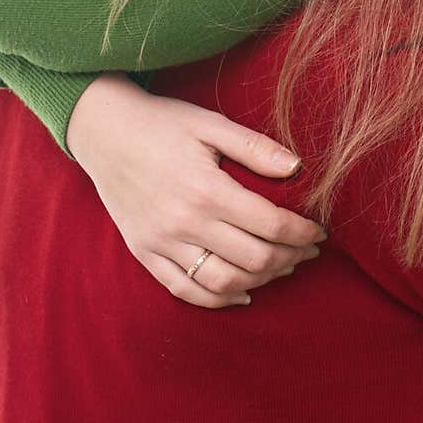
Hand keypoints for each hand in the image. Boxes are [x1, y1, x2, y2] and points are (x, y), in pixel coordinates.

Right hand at [66, 74, 325, 307]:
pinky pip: (185, 290)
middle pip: (254, 259)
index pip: (271, 225)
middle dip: (291, 257)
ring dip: (261, 280)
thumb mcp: (211, 124)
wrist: (103, 132)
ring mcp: (162, 243)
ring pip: (224, 282)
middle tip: (308, 249)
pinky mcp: (145, 253)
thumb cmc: (162, 122)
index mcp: (206, 189)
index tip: (319, 231)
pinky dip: (218, 299)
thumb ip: (255, 147)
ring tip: (282, 266)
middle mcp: (184, 223)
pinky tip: (242, 292)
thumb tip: (299, 166)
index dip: (303, 232)